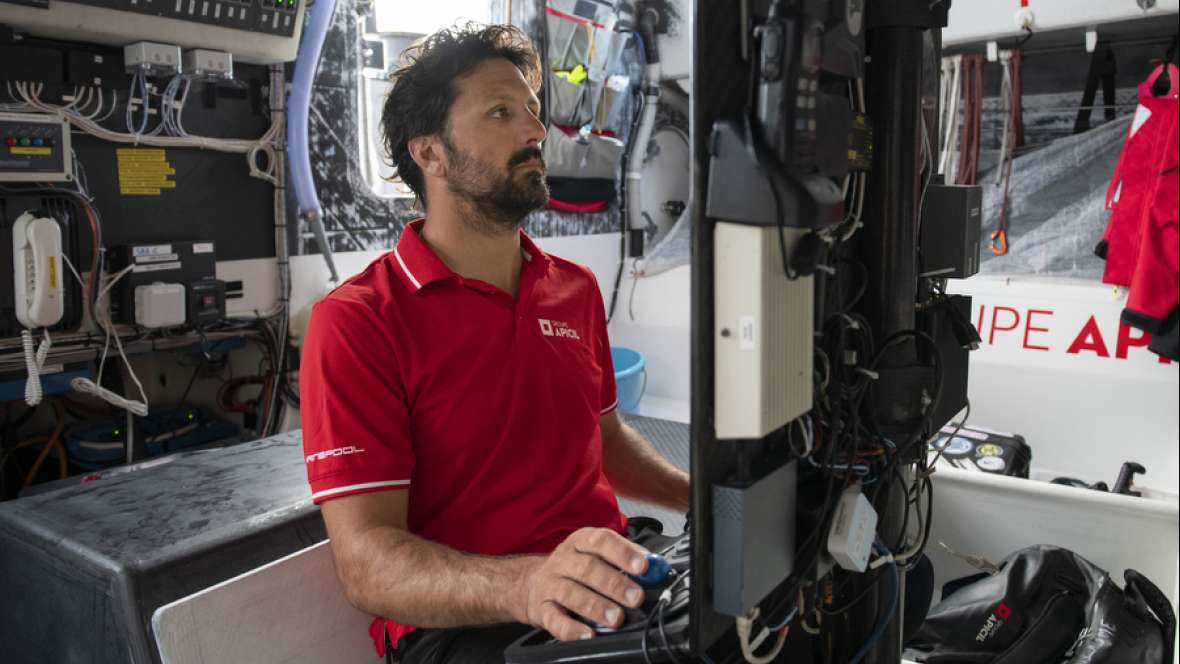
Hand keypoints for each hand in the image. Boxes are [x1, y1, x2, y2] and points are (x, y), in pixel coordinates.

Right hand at [517, 527, 649, 640]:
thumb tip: (656, 566)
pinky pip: (555, 619)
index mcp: (580, 542)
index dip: (623, 553)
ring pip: (572, 594)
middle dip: (615, 584)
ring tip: (616, 618)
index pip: (602, 541)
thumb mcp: (595, 554)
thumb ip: (625, 558)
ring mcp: (551, 584)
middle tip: (635, 597)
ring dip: (596, 606)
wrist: (529, 583)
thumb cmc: (573, 568)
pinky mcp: (542, 609)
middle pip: (588, 569)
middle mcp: (564, 561)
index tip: (643, 566)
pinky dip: (571, 628)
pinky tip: (586, 634)